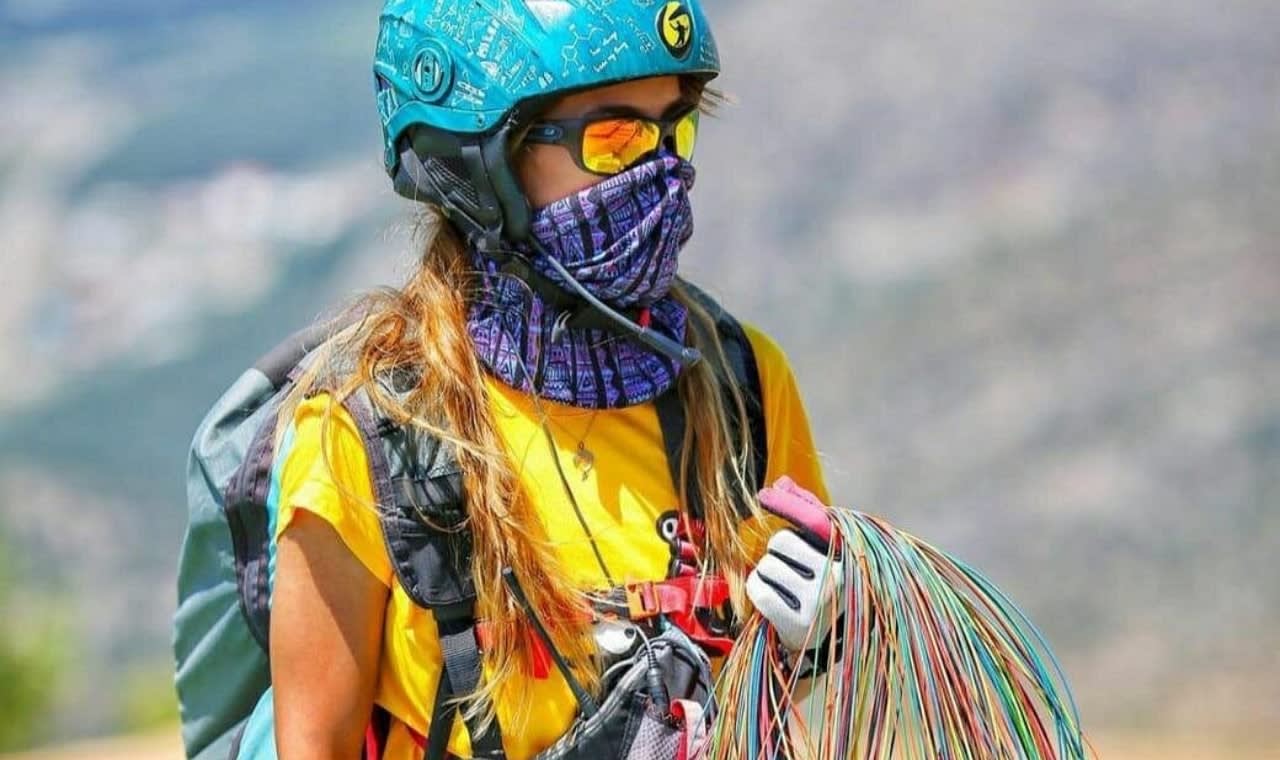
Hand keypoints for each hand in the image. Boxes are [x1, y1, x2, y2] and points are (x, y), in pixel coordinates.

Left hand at [745, 477, 842, 652]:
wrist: (823, 645)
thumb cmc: (822, 588)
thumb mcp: (825, 552)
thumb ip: (808, 515)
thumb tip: (782, 483)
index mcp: (848, 556)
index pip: (813, 519)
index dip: (787, 506)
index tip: (765, 495)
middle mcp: (837, 578)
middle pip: (781, 541)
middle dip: (776, 552)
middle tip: (788, 569)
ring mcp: (818, 603)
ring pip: (766, 565)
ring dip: (766, 574)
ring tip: (783, 587)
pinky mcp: (796, 624)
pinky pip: (758, 590)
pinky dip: (757, 591)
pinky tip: (771, 600)